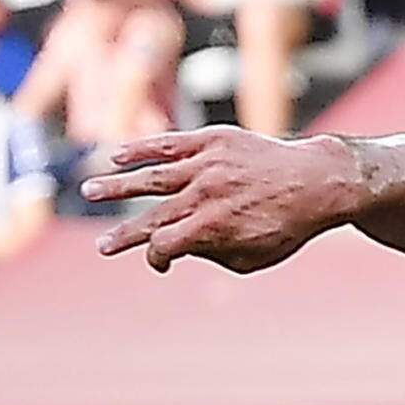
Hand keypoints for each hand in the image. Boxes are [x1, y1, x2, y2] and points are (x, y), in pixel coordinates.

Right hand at [86, 128, 357, 274]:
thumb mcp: (251, 257)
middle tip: (102, 247)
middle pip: (151, 216)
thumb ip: (210, 254)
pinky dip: (142, 149)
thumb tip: (176, 248)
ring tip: (89, 189)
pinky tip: (117, 155)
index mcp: (212, 228)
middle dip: (124, 234)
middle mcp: (205, 194)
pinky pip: (170, 143)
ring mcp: (207, 164)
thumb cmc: (285, 226)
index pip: (164, 246)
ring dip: (117, 184)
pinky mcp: (213, 140)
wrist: (315, 181)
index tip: (161, 264)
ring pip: (152, 175)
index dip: (156, 259)